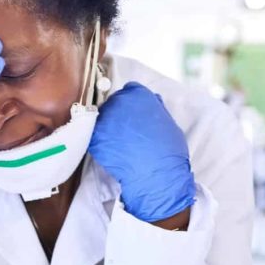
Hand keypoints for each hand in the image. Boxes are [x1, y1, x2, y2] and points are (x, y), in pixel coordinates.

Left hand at [88, 82, 195, 222]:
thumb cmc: (168, 152)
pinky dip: (101, 142)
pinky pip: (95, 134)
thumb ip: (156, 109)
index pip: (130, 90)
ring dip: (108, 127)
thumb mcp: (169, 122)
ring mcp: (105, 118)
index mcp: (140, 95)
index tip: (133, 114)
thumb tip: (152, 103)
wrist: (156, 174)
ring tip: (120, 143)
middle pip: (114, 102)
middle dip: (119, 114)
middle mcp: (120, 101)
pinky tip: (112, 151)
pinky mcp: (95, 136)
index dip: (133, 103)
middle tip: (126, 131)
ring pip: (103, 117)